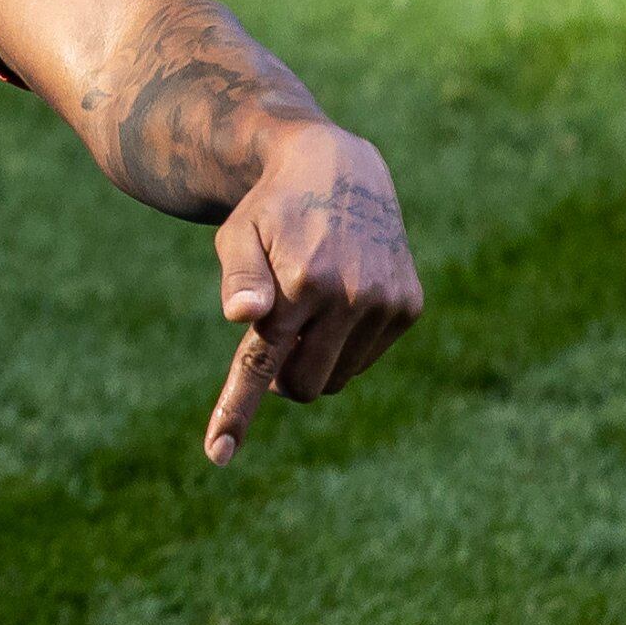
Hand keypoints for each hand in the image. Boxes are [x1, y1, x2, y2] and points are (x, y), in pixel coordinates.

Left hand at [204, 121, 422, 464]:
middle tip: (276, 333)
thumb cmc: (272, 209)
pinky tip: (339, 301)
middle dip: (283, 374)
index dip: (237, 412)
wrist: (339, 170)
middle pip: (303, 385)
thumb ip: (239, 279)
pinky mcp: (408, 306)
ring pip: (336, 377)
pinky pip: (365, 359)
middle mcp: (350, 297)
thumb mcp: (239, 235)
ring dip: (314, 359)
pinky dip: (344, 346)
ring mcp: (385, 304)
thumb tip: (244, 317)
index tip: (218, 454)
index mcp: (300, 283)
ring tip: (308, 306)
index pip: (263, 364)